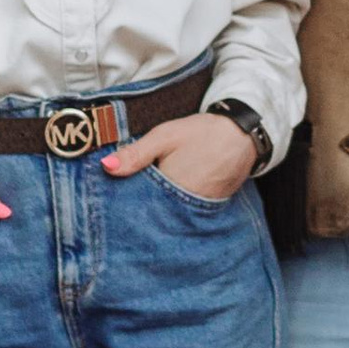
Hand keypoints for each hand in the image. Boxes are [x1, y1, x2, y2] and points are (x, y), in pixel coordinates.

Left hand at [101, 111, 259, 199]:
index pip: (138, 204)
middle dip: (139, 207)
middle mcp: (186, 206)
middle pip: (153, 213)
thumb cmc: (201, 133)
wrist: (242, 134)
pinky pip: (184, 213)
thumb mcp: (164, 136)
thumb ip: (136, 153)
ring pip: (169, 214)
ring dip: (156, 208)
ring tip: (145, 199)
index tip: (113, 197)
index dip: (125, 200)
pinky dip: (174, 207)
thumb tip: (106, 166)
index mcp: (171, 189)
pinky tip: (167, 198)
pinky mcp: (209, 209)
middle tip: (126, 198)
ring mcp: (199, 210)